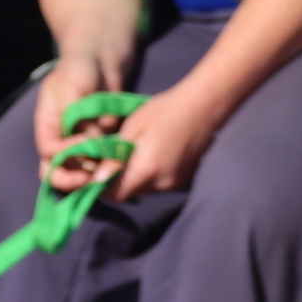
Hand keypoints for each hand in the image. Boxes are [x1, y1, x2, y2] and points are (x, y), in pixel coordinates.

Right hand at [35, 53, 126, 190]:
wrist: (101, 62)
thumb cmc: (80, 69)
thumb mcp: (72, 86)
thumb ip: (75, 115)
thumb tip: (89, 140)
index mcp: (47, 126)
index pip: (48, 152)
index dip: (64, 154)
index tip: (85, 142)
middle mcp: (62, 139)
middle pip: (58, 171)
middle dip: (72, 179)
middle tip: (90, 179)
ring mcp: (82, 144)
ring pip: (82, 171)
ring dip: (95, 173)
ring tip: (111, 167)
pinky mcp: (102, 144)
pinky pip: (104, 162)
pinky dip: (111, 164)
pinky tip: (123, 158)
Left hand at [99, 82, 227, 202]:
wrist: (203, 107)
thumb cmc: (165, 110)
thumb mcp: (133, 128)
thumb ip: (114, 157)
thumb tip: (97, 179)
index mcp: (147, 170)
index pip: (116, 194)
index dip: (103, 185)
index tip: (98, 168)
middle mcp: (162, 183)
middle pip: (131, 192)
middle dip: (119, 178)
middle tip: (115, 155)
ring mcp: (175, 183)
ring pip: (145, 187)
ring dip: (136, 175)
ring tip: (136, 151)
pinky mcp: (184, 179)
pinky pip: (159, 182)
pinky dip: (151, 173)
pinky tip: (155, 153)